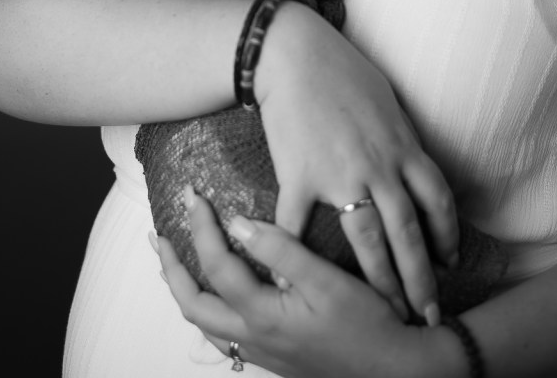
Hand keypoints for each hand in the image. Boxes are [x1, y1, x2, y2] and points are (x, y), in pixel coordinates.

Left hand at [157, 188, 431, 377]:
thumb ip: (281, 250)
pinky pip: (226, 333)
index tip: (195, 196)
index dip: (201, 228)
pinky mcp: (275, 355)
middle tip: (159, 236)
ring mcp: (262, 351)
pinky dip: (211, 308)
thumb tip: (237, 221)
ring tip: (177, 263)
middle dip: (171, 268)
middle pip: (193, 305)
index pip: (216, 266)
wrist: (397, 372)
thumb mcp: (327, 280)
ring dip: (186, 289)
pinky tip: (220, 295)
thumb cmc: (368, 324)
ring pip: (206, 324)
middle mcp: (253, 337)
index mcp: (262, 315)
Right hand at [256, 2, 458, 322]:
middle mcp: (378, 168)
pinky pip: (298, 226)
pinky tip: (294, 285)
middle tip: (428, 315)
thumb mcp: (387, 100)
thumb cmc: (341, 69)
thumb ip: (401, 138)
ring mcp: (339, 176)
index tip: (449, 262)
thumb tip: (412, 163)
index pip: (437, 202)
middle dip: (421, 280)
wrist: (293, 55)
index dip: (447, 237)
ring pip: (367, 241)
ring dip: (379, 281)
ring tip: (385, 310)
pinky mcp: (300, 177)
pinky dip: (294, 257)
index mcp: (403, 147)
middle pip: (408, 235)